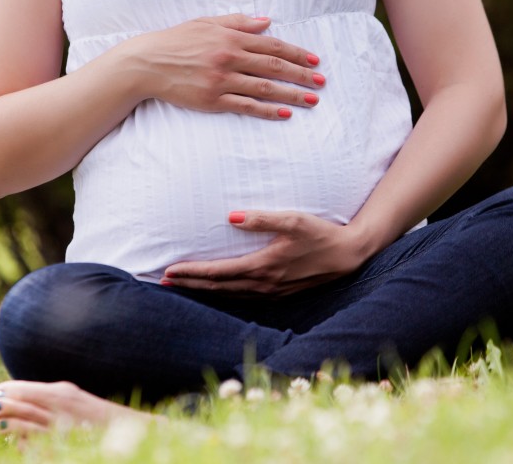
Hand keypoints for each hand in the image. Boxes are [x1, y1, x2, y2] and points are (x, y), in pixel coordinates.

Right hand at [124, 14, 325, 119]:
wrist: (146, 63)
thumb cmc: (176, 41)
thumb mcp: (206, 23)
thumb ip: (238, 22)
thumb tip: (267, 21)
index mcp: (229, 38)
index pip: (271, 45)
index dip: (296, 53)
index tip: (314, 61)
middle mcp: (228, 58)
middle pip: (273, 67)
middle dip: (301, 75)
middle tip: (321, 82)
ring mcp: (221, 81)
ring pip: (264, 88)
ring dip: (291, 95)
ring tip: (311, 100)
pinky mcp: (212, 100)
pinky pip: (245, 107)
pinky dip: (266, 111)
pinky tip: (284, 114)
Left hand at [162, 211, 370, 296]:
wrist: (348, 255)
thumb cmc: (321, 233)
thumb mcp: (294, 219)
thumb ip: (263, 218)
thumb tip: (231, 216)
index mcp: (264, 266)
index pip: (218, 272)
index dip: (193, 272)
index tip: (170, 270)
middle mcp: (264, 284)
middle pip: (218, 288)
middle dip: (190, 284)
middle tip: (164, 282)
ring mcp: (271, 292)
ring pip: (229, 295)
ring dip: (204, 291)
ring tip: (183, 286)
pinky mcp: (279, 294)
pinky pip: (243, 296)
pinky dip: (224, 293)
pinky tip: (217, 290)